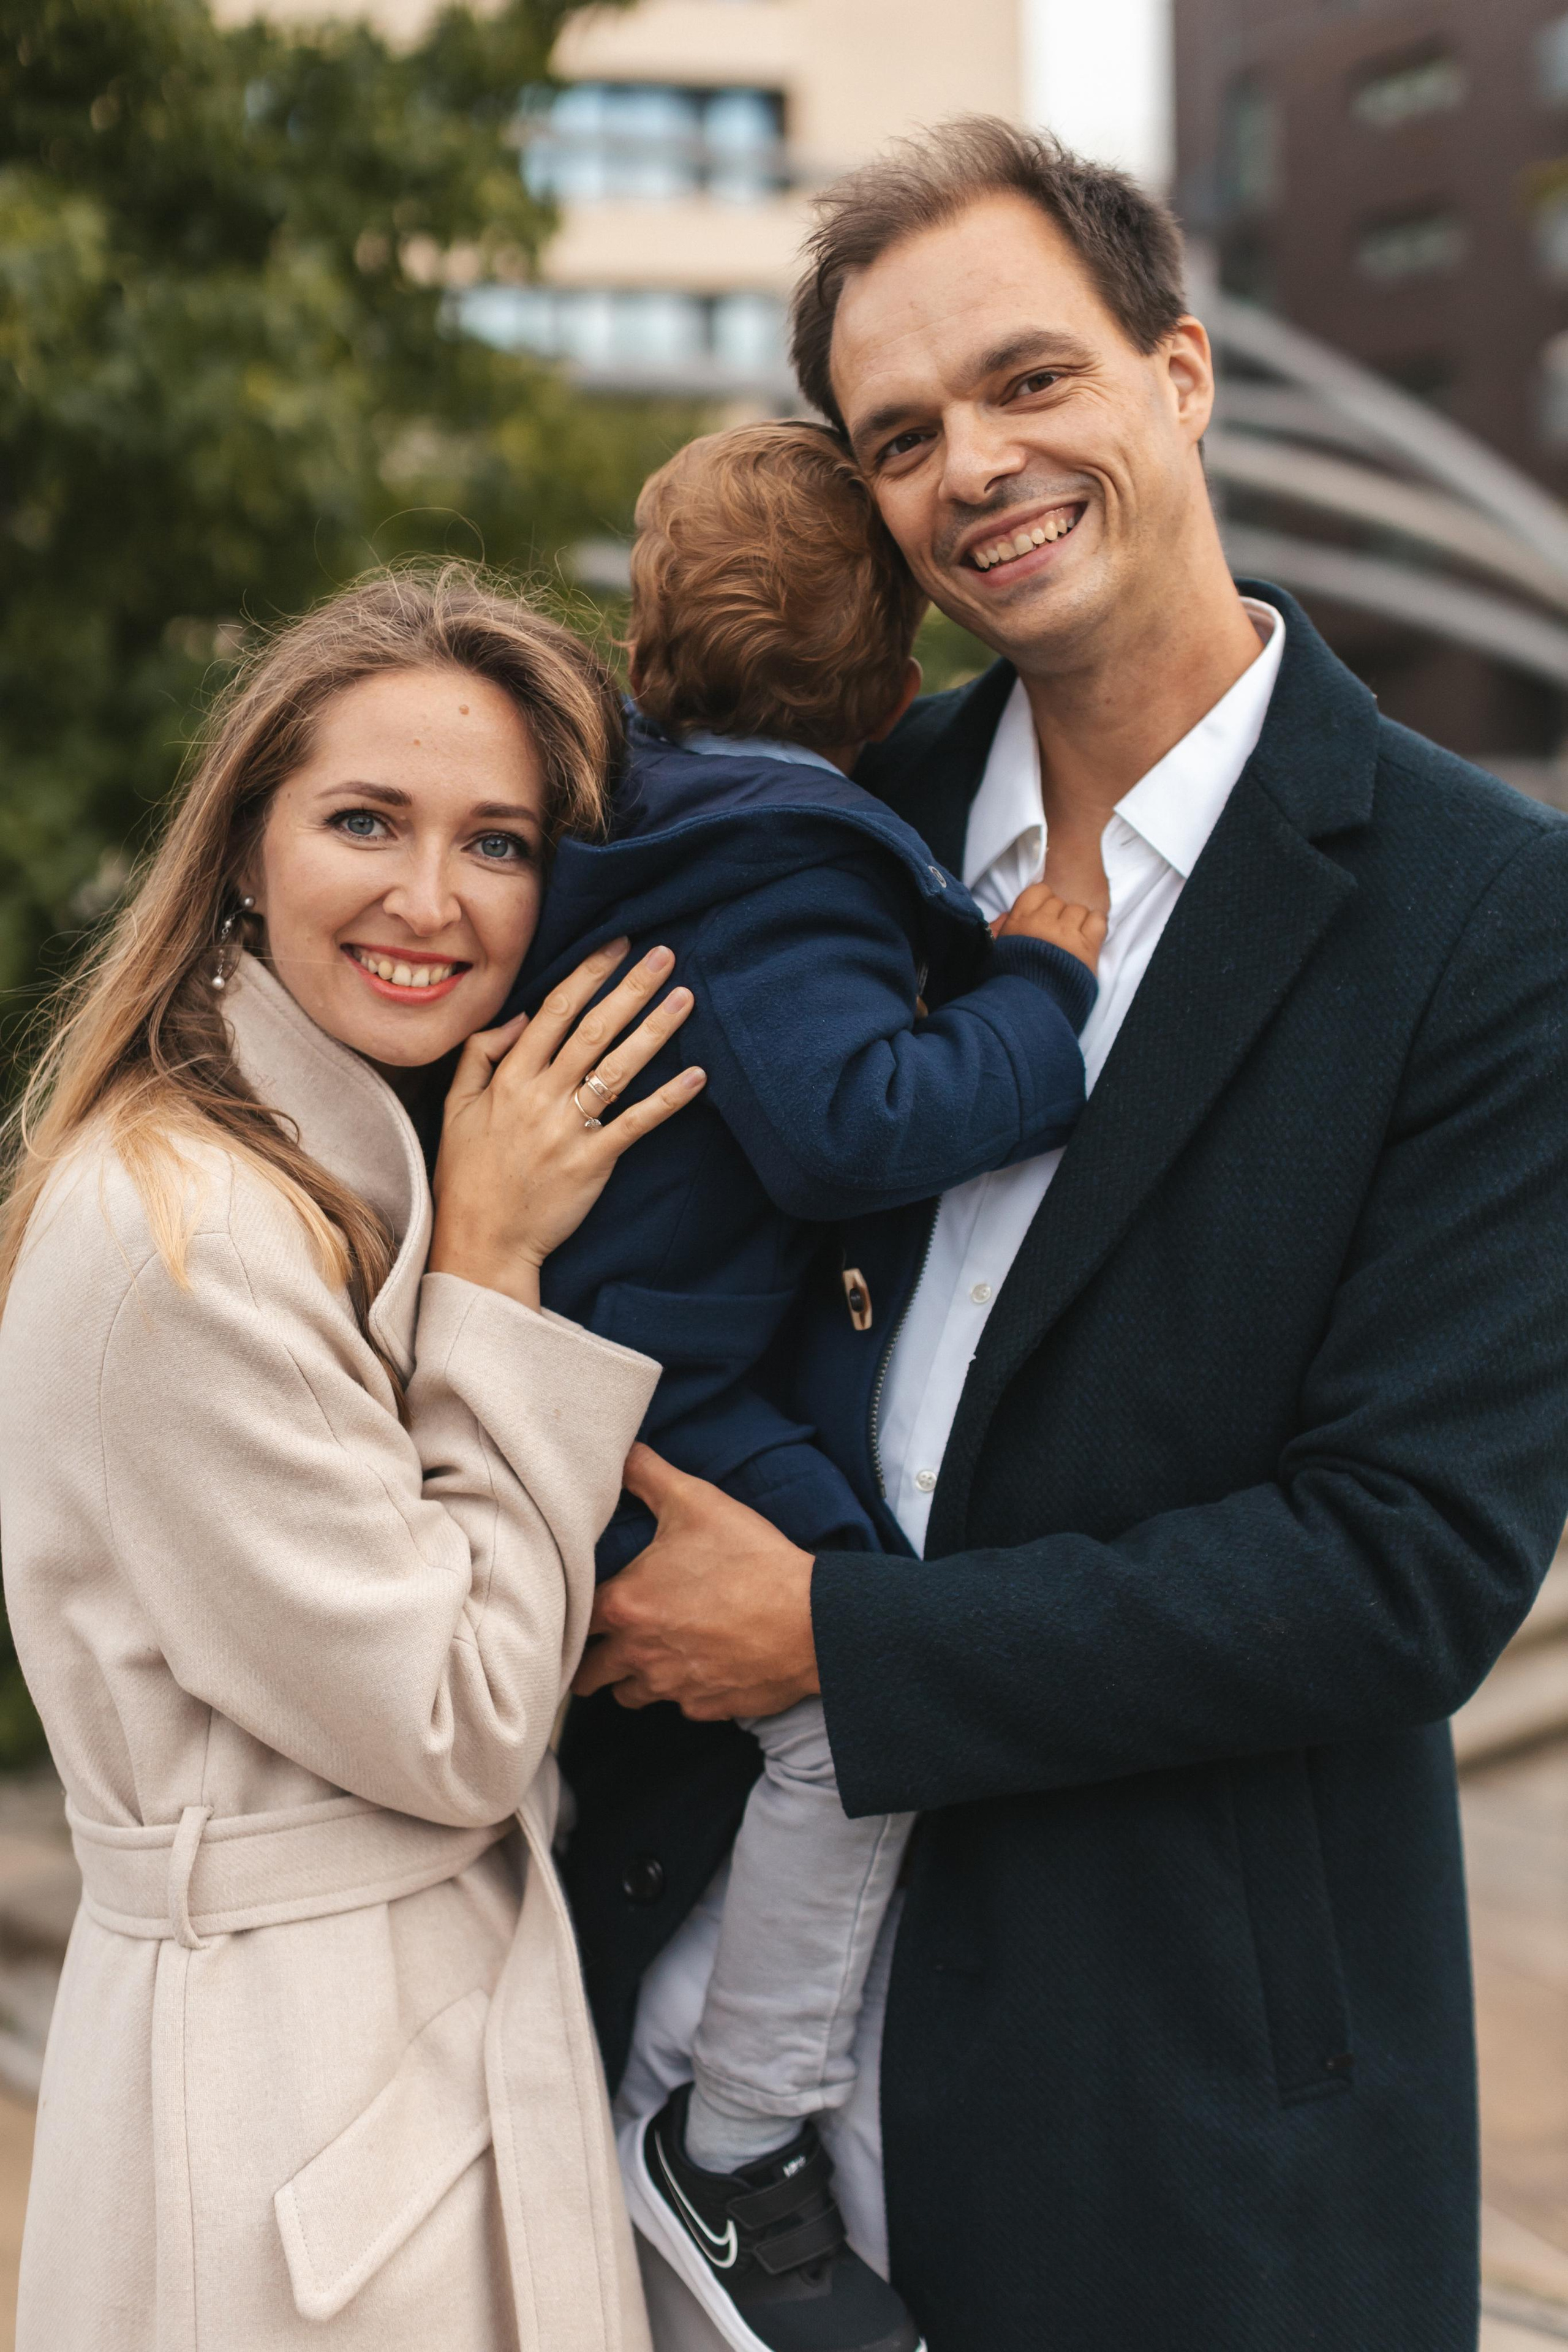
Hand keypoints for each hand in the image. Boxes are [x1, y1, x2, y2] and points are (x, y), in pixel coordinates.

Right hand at [429, 942, 704, 1311]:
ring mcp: (568, 1129)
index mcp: (509, 1078)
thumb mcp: (455, 1107)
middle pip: (593, 1029)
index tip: (616, 945)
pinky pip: (636, 1123)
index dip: (588, 974)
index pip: (554, 1011)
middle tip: (664, 953)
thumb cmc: (468, 1174)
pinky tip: (697, 1076)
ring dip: (655, 1030)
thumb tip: (518, 1017)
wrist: (482, 1242)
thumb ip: (480, 1056)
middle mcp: (540, 1096)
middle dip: (630, 987)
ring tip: (684, 997)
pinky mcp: (593, 1162)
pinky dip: (668, 1100)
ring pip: (618, 1067)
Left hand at [573, 1445, 818, 1718]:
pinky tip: (697, 1666)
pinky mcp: (705, 1708)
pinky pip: (678, 1705)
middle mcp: (639, 1654)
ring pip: (628, 1696)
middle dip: (590, 1660)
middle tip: (602, 1643)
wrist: (810, 1621)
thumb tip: (623, 1452)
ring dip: (630, 1679)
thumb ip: (649, 1475)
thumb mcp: (697, 1502)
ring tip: (646, 1655)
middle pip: (588, 1674)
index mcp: (625, 1606)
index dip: (572, 1613)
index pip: (572, 1621)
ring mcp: (672, 1688)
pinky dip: (681, 1690)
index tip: (578, 1610)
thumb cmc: (750, 1560)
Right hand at [992, 885, 1106, 972]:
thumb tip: (1005, 917)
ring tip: (1071, 940)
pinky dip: (1095, 926)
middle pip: (1059, 902)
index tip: (1043, 914)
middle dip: (1059, 915)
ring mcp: (1067, 934)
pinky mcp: (1087, 947)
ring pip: (1079, 910)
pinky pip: (1097, 920)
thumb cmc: (1011, 982)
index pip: (1038, 891)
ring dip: (1077, 922)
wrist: (1030, 1007)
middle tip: (1056, 934)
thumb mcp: (997, 952)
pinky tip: (1087, 938)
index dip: (1043, 900)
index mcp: (1019, 921)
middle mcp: (1043, 923)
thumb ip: (1001, 930)